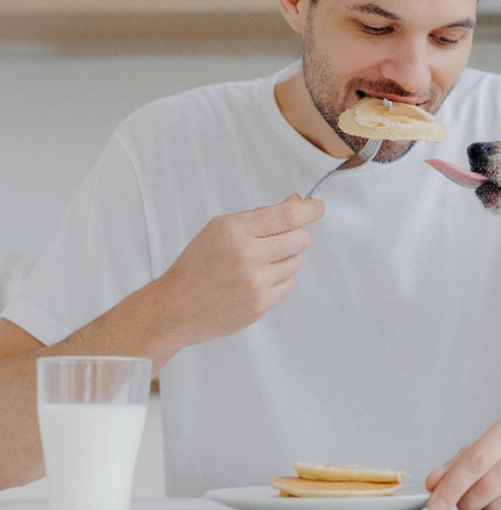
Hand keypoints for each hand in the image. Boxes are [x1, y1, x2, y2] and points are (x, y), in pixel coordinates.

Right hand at [148, 193, 322, 346]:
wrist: (175, 308)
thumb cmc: (198, 264)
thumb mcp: (221, 229)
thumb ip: (261, 215)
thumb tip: (297, 201)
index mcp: (234, 230)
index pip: (288, 215)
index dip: (310, 210)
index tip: (317, 208)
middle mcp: (246, 255)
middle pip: (301, 239)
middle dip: (295, 237)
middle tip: (278, 241)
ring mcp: (255, 283)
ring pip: (297, 263)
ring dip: (285, 260)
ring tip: (259, 264)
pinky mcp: (260, 305)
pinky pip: (288, 285)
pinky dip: (278, 281)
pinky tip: (256, 282)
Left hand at [424, 414, 500, 509]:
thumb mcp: (487, 449)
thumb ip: (457, 465)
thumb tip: (434, 483)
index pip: (474, 460)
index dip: (450, 486)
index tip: (434, 505)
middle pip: (485, 486)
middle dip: (465, 502)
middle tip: (462, 505)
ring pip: (499, 506)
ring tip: (493, 498)